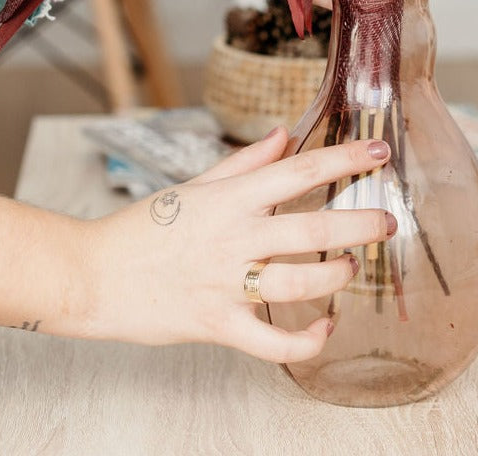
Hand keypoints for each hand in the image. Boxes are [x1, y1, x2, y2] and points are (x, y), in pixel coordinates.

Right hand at [89, 128, 393, 359]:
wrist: (91, 274)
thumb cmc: (142, 228)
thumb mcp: (195, 186)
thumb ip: (245, 163)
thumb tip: (283, 135)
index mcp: (230, 197)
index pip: (300, 169)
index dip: (345, 160)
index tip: (380, 153)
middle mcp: (234, 235)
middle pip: (310, 225)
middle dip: (358, 223)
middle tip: (386, 222)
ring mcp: (225, 281)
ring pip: (298, 281)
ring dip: (336, 275)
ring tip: (351, 269)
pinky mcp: (215, 323)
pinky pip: (271, 340)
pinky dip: (305, 339)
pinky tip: (324, 327)